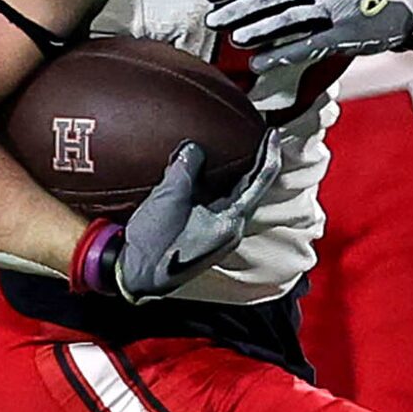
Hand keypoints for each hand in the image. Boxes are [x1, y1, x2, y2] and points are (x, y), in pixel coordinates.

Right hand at [74, 136, 284, 302]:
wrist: (138, 278)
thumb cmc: (157, 242)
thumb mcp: (170, 198)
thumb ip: (186, 167)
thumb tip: (194, 147)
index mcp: (232, 220)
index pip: (260, 181)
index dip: (269, 154)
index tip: (273, 133)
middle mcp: (231, 229)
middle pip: (250, 189)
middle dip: (252, 163)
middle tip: (252, 138)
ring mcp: (218, 236)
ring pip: (232, 197)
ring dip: (232, 175)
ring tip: (227, 153)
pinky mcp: (203, 238)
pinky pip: (216, 206)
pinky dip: (215, 187)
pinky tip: (201, 179)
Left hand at [208, 0, 412, 70]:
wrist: (406, 4)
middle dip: (239, 8)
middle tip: (212, 20)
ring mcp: (334, 9)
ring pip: (290, 18)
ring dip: (259, 30)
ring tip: (234, 39)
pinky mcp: (344, 34)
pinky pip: (309, 45)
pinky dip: (283, 54)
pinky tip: (260, 62)